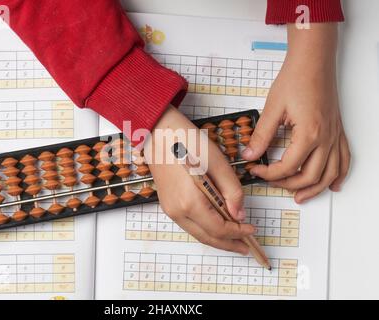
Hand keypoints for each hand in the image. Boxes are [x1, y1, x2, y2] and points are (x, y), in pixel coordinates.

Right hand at [144, 106, 254, 254]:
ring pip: (197, 232)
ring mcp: (170, 208)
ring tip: (234, 238)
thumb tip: (239, 213)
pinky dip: (205, 227)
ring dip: (217, 237)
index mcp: (190, 201)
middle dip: (228, 243)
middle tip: (245, 246)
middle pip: (207, 237)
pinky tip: (216, 223)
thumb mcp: (218, 163)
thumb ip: (232, 191)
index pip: (219, 228)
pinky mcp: (168, 203)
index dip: (238, 232)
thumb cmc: (185, 141)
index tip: (251, 228)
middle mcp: (177, 210)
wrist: (158, 132)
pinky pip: (189, 223)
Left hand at [242, 23, 350, 203]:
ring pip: (330, 173)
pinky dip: (339, 174)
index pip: (288, 167)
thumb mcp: (272, 108)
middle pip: (310, 175)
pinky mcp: (337, 130)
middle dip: (288, 184)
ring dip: (316, 188)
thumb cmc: (296, 79)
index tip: (255, 170)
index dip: (269, 174)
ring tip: (301, 196)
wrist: (313, 61)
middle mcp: (325, 138)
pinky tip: (334, 184)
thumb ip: (261, 135)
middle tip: (272, 183)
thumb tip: (250, 154)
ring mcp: (334, 135)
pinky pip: (344, 158)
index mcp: (309, 134)